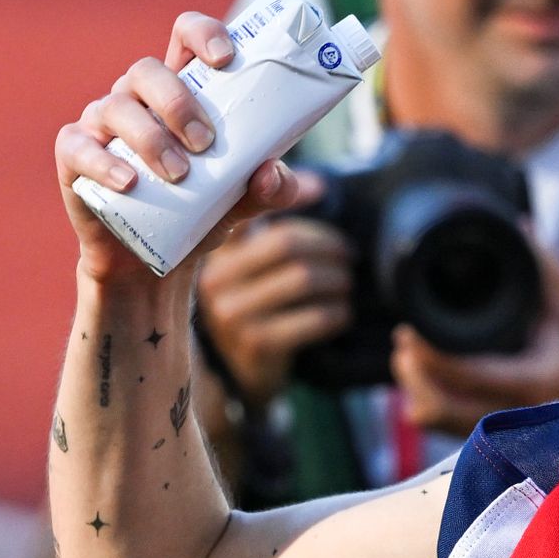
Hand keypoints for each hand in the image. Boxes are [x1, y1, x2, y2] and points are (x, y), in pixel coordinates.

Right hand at [54, 10, 307, 285]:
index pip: (185, 37)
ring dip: (150, 139)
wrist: (153, 259)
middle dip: (177, 101)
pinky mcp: (75, 156)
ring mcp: (102, 124)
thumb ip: (270, 187)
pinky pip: (78, 147)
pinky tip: (129, 182)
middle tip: (206, 143)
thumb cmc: (200, 212)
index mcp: (182, 91)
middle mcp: (138, 98)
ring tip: (179, 175)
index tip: (226, 58)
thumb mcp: (245, 201)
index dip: (203, 34)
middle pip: (147, 70)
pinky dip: (103, 163)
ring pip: (116, 107)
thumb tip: (271, 171)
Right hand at [195, 174, 352, 406]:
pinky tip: (341, 312)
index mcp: (210, 249)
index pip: (246, 207)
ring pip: (305, 279)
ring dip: (339, 279)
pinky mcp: (258, 344)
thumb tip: (314, 183)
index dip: (283, 192)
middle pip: (287, 243)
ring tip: (346, 282)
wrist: (235, 375)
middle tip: (348, 253)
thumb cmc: (251, 308)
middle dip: (328, 244)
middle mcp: (215, 278)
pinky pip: (315, 318)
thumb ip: (270, 225)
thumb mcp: (249, 266)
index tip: (319, 190)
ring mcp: (234, 313)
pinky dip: (338, 312)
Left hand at [389, 247, 558, 434]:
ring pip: (436, 421)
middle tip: (404, 343)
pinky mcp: (490, 438)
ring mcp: (500, 432)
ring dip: (416, 390)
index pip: (467, 374)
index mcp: (533, 382)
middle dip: (412, 375)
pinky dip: (428, 402)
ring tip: (410, 358)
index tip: (407, 330)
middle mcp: (514, 414)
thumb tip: (520, 226)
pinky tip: (427, 378)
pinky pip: (442, 428)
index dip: (429, 354)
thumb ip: (546, 269)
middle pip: (438, 407)